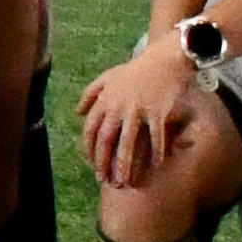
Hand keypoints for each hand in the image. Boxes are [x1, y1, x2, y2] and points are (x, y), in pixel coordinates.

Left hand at [77, 44, 200, 190]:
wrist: (164, 59)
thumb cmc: (136, 70)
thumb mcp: (108, 77)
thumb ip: (91, 93)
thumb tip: (77, 112)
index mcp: (105, 100)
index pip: (91, 130)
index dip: (90, 150)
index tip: (93, 165)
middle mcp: (118, 107)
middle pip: (106, 140)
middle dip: (104, 162)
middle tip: (105, 181)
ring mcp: (138, 110)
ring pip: (128, 143)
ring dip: (125, 164)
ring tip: (125, 182)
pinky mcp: (157, 112)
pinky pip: (155, 137)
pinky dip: (155, 153)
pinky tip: (155, 166)